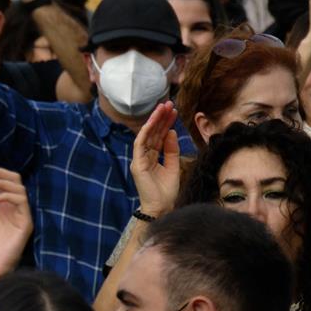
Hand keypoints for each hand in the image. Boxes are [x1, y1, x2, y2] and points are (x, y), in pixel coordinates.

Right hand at [131, 101, 181, 217]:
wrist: (161, 207)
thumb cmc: (166, 191)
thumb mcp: (173, 166)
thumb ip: (171, 150)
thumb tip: (171, 132)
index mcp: (151, 157)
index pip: (158, 136)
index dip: (165, 123)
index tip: (173, 111)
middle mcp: (143, 156)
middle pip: (153, 133)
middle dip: (160, 118)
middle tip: (168, 104)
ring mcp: (139, 159)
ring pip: (146, 135)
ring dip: (154, 120)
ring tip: (163, 108)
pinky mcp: (137, 164)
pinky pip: (140, 144)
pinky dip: (146, 132)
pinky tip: (154, 122)